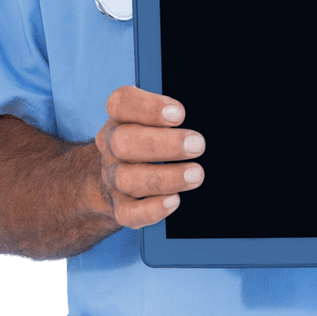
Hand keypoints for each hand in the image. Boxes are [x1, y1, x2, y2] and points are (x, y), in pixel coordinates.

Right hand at [95, 86, 204, 228]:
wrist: (121, 177)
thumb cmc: (152, 138)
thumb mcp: (160, 120)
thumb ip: (175, 117)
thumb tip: (205, 119)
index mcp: (120, 116)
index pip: (121, 103)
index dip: (148, 107)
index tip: (180, 114)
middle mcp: (111, 145)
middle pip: (123, 141)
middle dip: (164, 144)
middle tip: (197, 144)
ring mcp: (112, 177)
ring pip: (126, 179)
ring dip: (164, 177)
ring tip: (196, 175)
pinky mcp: (119, 206)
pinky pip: (128, 213)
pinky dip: (151, 210)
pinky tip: (174, 201)